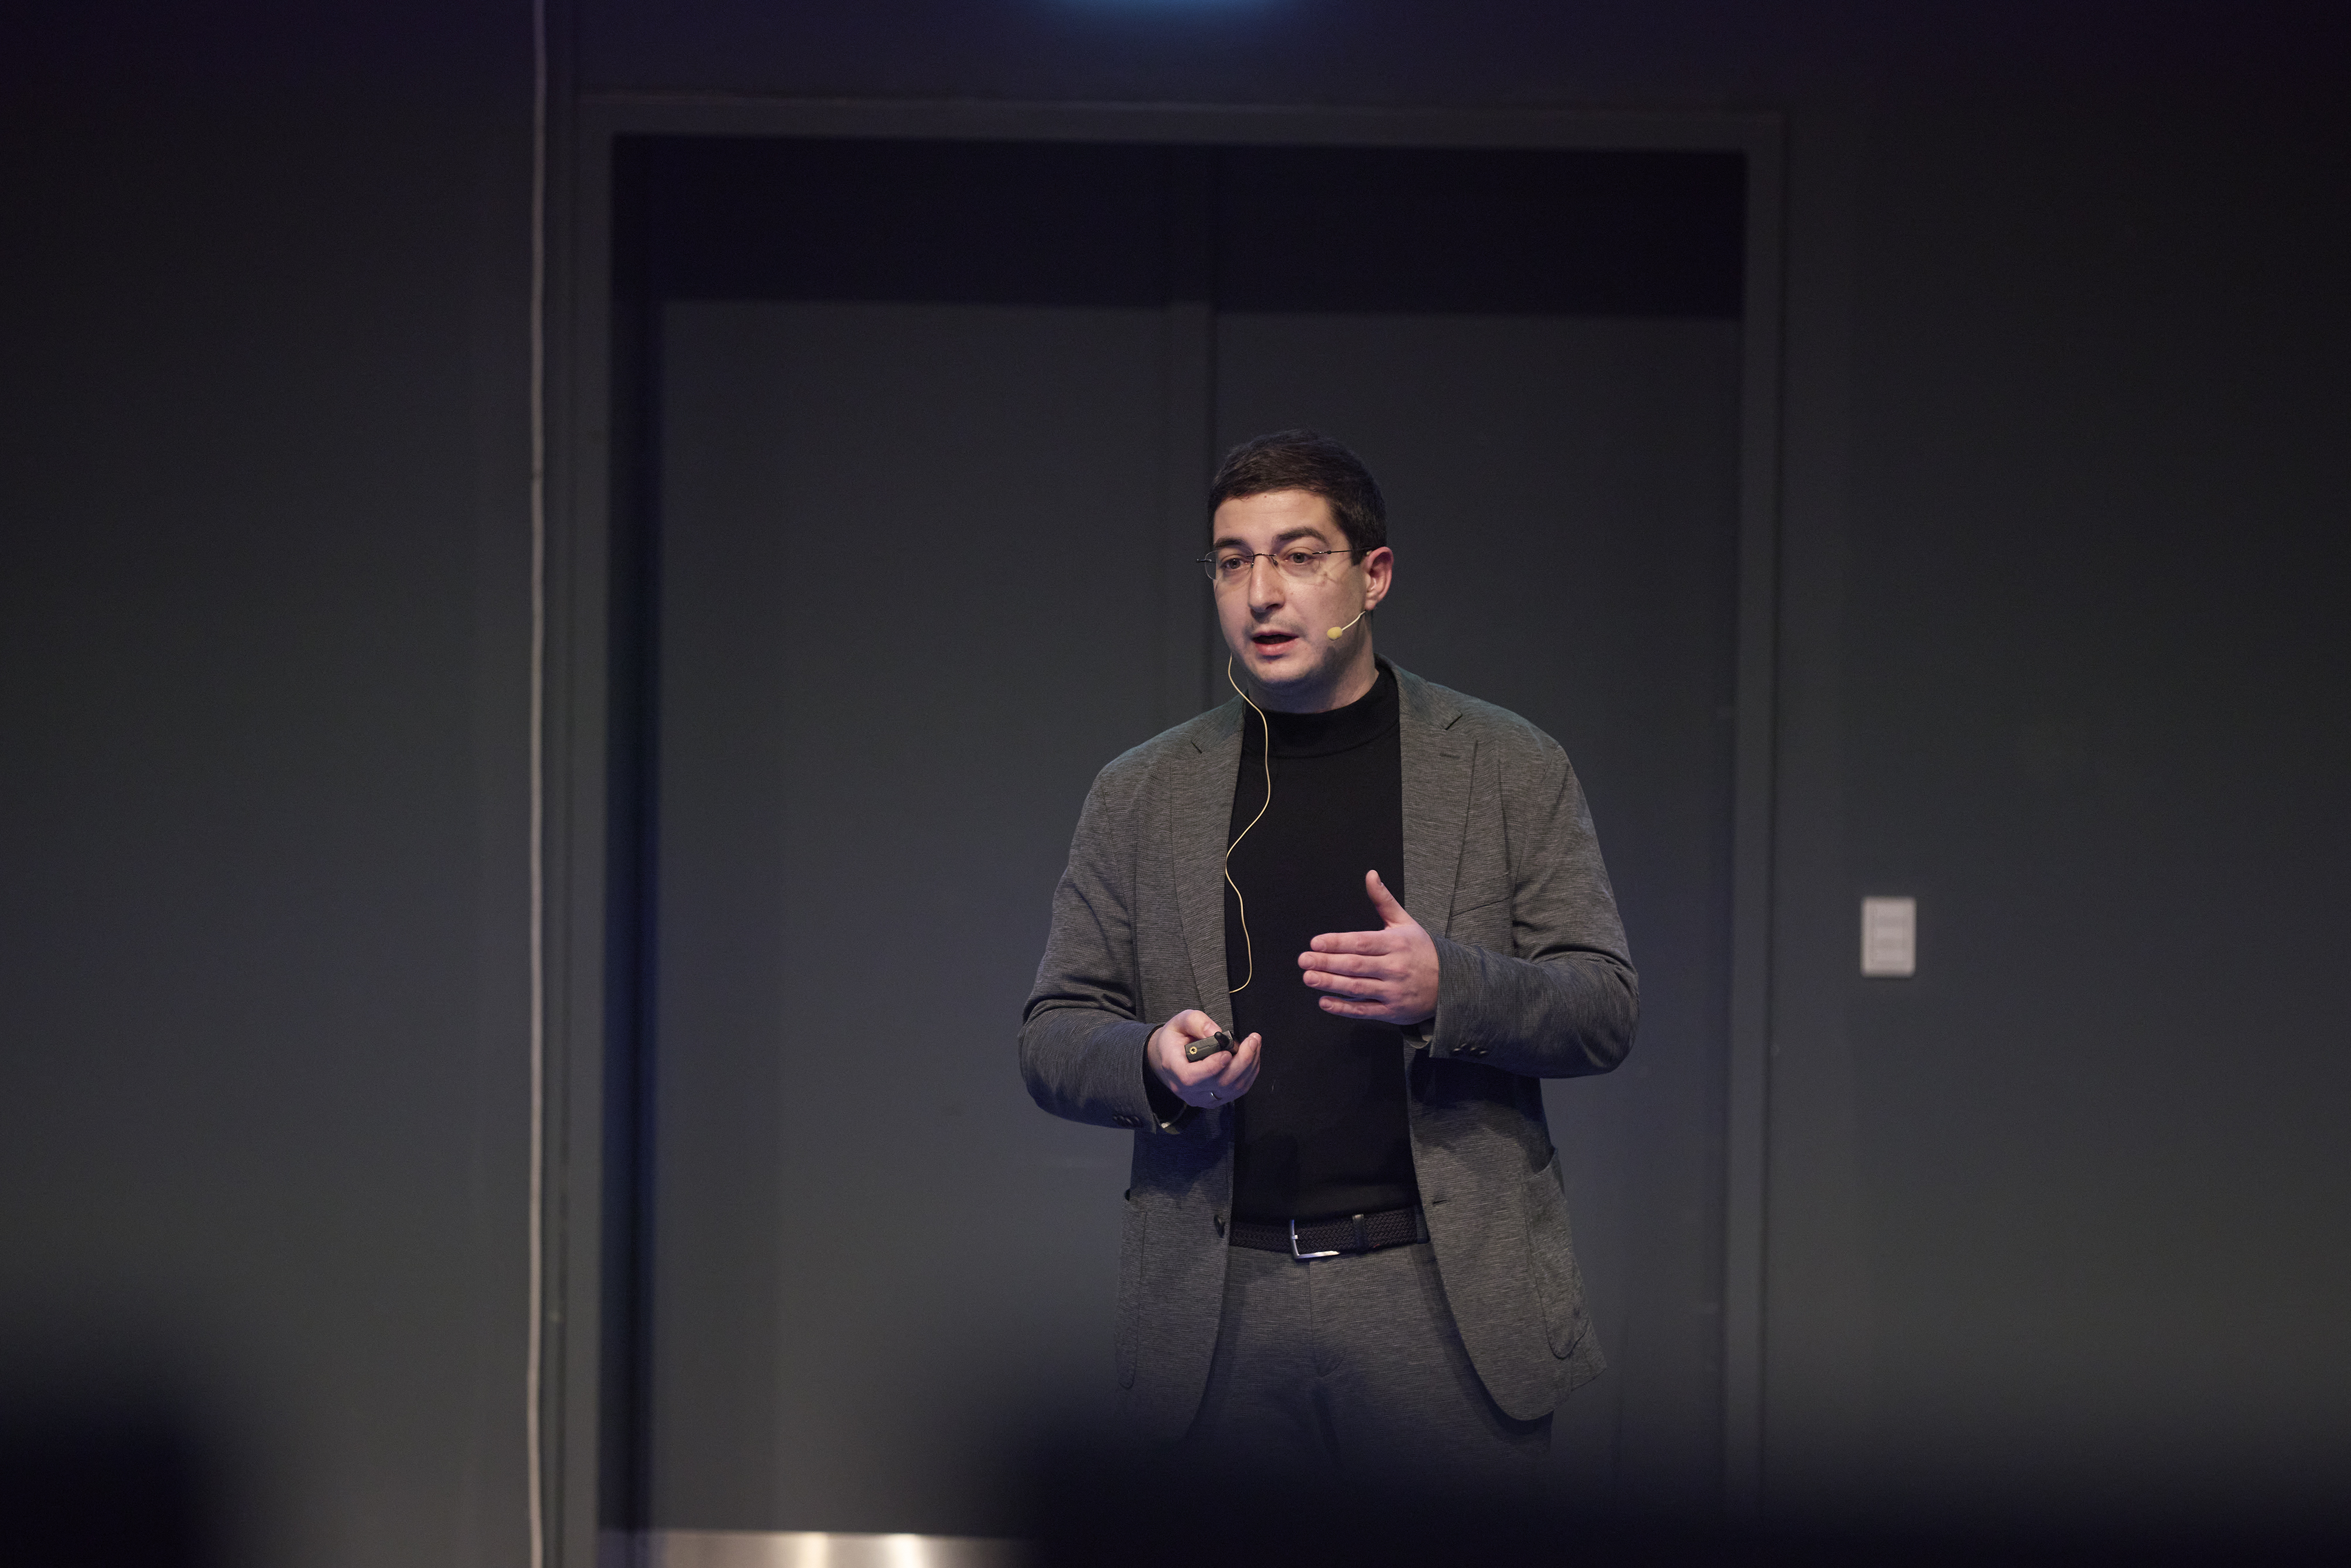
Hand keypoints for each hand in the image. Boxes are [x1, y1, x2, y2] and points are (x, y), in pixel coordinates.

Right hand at [1147, 1010, 1261, 1110]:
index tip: (1227, 1052)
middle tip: (1252, 1041)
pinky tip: (1250, 1058)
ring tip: (1254, 1045)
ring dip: (1249, 1066)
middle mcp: (1187, 1089)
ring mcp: (1201, 1097)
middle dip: (1241, 1061)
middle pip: (1219, 1084)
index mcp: (1173, 1068)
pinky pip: (1236, 1092)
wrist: (1167, 1057)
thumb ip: (1196, 1022)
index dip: (1212, 1067)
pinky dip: (1248, 1074)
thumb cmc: (1174, 1040)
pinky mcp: (1214, 1099)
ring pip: (1232, 1089)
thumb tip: (1216, 1032)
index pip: (1192, 1077)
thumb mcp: (1179, 1022)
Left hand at [1300, 870, 1438, 1024]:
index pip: (1362, 942)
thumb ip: (1384, 900)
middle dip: (1327, 963)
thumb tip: (1370, 874)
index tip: (1316, 943)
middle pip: (1356, 965)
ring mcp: (1394, 991)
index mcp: (1396, 944)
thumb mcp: (1405, 923)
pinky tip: (1324, 1002)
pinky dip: (1344, 1008)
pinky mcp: (1392, 1012)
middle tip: (1303, 960)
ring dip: (1330, 984)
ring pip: (1357, 988)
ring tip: (1309, 977)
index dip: (1337, 943)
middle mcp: (1395, 967)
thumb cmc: (1422, 950)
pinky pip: (1364, 1010)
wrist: (1452, 984)